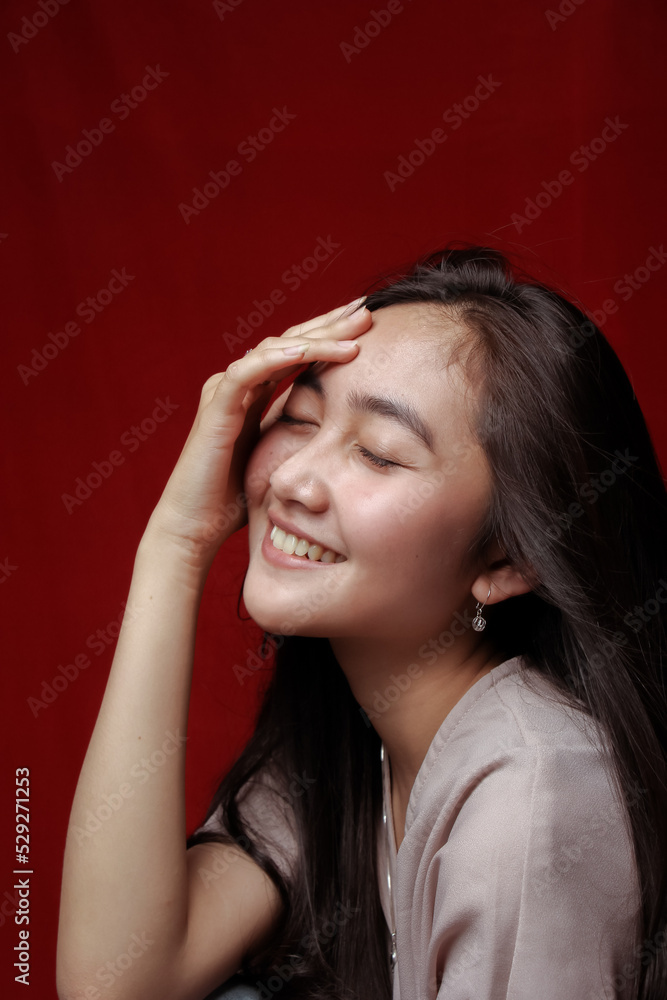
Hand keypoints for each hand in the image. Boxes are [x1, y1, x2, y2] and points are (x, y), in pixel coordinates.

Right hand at [144, 299, 371, 566]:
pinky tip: (306, 350)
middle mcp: (239, 384)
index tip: (368, 325)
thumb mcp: (281, 457)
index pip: (298, 351)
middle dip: (330, 324)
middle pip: (290, 340)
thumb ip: (300, 433)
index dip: (331, 335)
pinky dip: (277, 358)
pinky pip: (248, 372)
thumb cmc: (236, 499)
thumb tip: (341, 428)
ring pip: (274, 348)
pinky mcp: (216, 408)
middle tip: (367, 310)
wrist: (197, 526)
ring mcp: (225, 392)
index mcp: (255, 393)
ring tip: (353, 334)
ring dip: (316, 339)